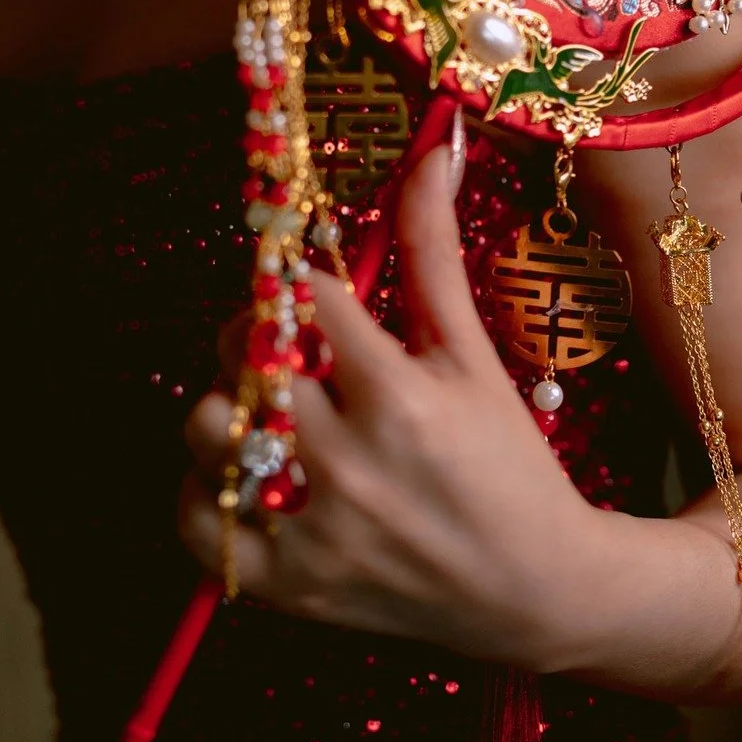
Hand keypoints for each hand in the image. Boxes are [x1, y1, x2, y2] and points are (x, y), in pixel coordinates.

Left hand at [179, 138, 602, 669]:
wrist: (540, 591)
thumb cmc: (509, 463)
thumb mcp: (472, 354)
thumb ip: (433, 251)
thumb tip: (431, 149)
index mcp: (397, 397)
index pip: (302, 297)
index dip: (294, 278)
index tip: (302, 283)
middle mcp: (348, 464)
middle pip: (244, 359)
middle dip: (256, 335)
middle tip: (288, 343)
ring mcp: (315, 531)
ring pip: (208, 431)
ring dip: (227, 407)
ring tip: (272, 408)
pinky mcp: (292, 588)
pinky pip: (200, 523)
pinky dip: (207, 491)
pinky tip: (249, 472)